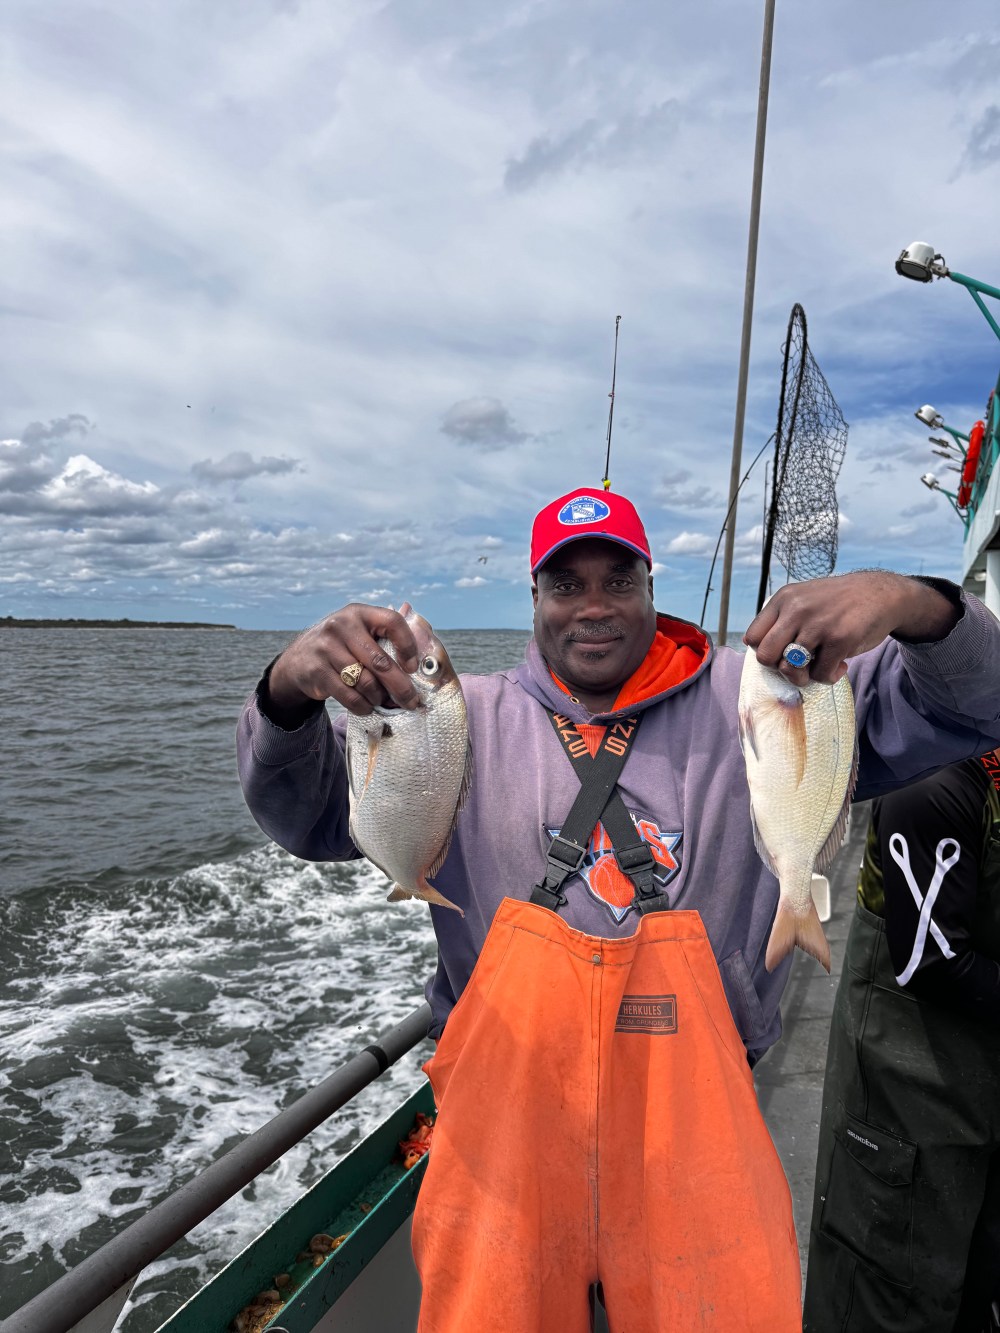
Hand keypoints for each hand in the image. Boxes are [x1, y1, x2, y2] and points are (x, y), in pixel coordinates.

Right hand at [266, 604, 420, 723]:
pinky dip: (362, 706)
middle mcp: (341, 626)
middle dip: (400, 686)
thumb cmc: (342, 645)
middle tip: (412, 701)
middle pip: (380, 661)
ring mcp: (326, 648)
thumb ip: (388, 633)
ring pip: (365, 682)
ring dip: (378, 698)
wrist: (298, 659)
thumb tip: (424, 640)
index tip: (412, 667)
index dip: (407, 644)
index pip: (393, 621)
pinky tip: (367, 706)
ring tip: (383, 702)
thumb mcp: (360, 630)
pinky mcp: (317, 671)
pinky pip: (349, 696)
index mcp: (359, 613)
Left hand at [744, 572, 959, 685]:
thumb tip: (766, 658)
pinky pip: (821, 674)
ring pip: (790, 669)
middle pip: (765, 657)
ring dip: (805, 676)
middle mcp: (796, 610)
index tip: (785, 652)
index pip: (752, 638)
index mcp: (783, 599)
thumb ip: (783, 621)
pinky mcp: (840, 639)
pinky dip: (829, 677)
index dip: (767, 652)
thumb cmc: (838, 604)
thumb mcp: (804, 599)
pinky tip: (841, 664)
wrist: (881, 593)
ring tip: (819, 666)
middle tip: (799, 665)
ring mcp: (817, 624)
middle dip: (780, 668)